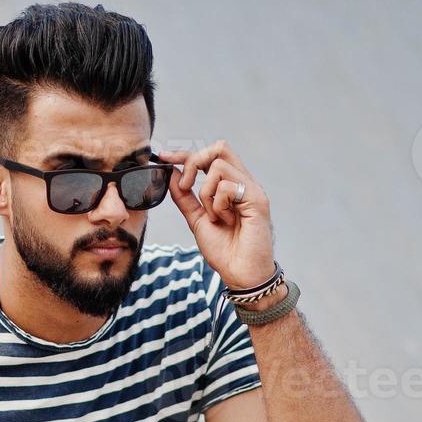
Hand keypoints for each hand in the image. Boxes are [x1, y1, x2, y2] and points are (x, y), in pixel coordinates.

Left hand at [160, 141, 274, 287]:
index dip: (185, 153)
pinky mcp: (257, 199)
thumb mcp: (196, 219)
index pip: (210, 156)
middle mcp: (243, 183)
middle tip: (185, 186)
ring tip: (215, 216)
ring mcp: (252, 189)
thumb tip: (171, 173)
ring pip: (219, 167)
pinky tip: (226, 221)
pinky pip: (227, 187)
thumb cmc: (224, 250)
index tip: (164, 157)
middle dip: (194, 161)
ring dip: (206, 193)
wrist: (240, 273)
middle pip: (219, 148)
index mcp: (231, 185)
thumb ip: (185, 198)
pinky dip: (218, 206)